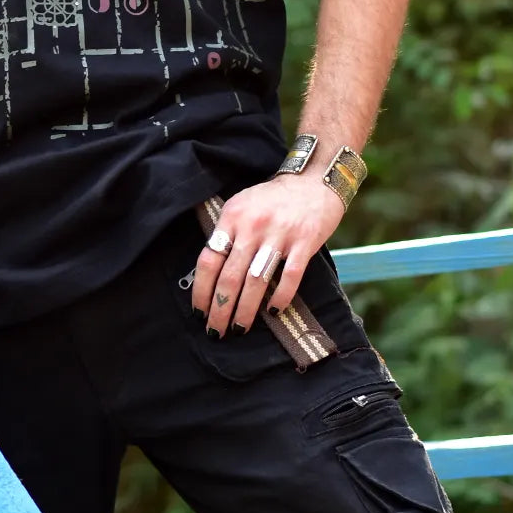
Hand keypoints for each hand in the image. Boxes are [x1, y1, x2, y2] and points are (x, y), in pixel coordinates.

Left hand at [191, 172, 344, 337]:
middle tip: (215, 331)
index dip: (202, 289)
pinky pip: (289, 277)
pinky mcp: (304, 243)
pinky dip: (280, 297)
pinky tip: (273, 312)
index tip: (199, 310)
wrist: (313, 181)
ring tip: (238, 328)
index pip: (209, 259)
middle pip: (230, 276)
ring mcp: (280, 235)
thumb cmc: (272, 199)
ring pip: (256, 281)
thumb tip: (210, 272)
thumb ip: (227, 233)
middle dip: (220, 309)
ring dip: (245, 310)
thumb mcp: (242, 205)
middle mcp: (253, 226)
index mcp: (232, 216)